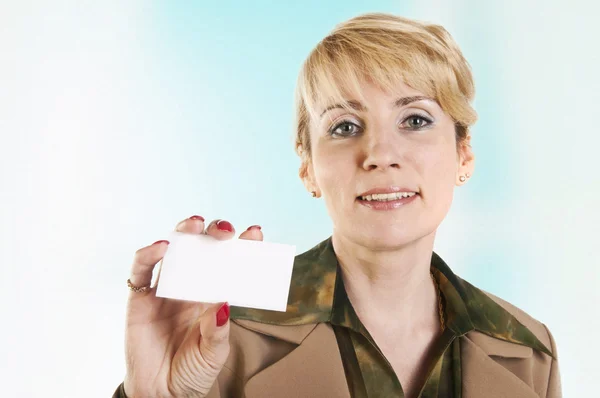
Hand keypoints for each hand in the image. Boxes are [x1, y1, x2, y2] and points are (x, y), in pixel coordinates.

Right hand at [122, 216, 262, 397]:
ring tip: (196, 224)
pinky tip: (163, 247)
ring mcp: (165, 288)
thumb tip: (222, 303)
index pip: (230, 263)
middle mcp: (191, 285)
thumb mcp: (214, 352)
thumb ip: (217, 330)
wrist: (162, 394)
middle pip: (203, 247)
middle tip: (225, 231)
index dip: (243, 246)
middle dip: (215, 232)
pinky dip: (149, 254)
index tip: (256, 233)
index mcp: (213, 295)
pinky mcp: (140, 298)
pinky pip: (142, 269)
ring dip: (184, 231)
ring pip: (174, 249)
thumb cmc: (193, 371)